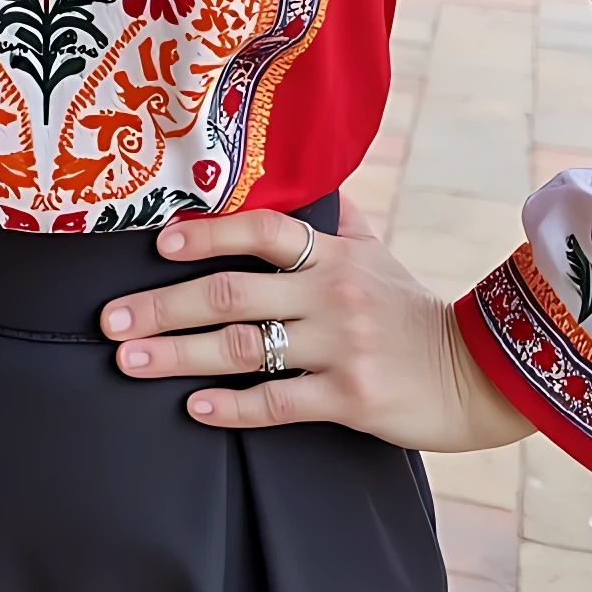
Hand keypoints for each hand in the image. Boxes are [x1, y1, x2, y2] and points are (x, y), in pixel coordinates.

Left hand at [100, 195, 530, 449]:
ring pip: (245, 349)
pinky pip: (278, 403)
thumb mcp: (380, 256)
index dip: (208, 232)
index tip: (157, 242)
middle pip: (234, 292)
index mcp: (336, 255)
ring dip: (178, 354)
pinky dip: (231, 405)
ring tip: (128, 360)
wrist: (482, 374)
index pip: (264, 230)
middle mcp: (334, 294)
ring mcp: (343, 348)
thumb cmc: (416, 313)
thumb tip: (313, 186)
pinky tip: (193, 406)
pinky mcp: (352, 399)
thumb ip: (338, 222)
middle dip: (164, 305)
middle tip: (109, 318)